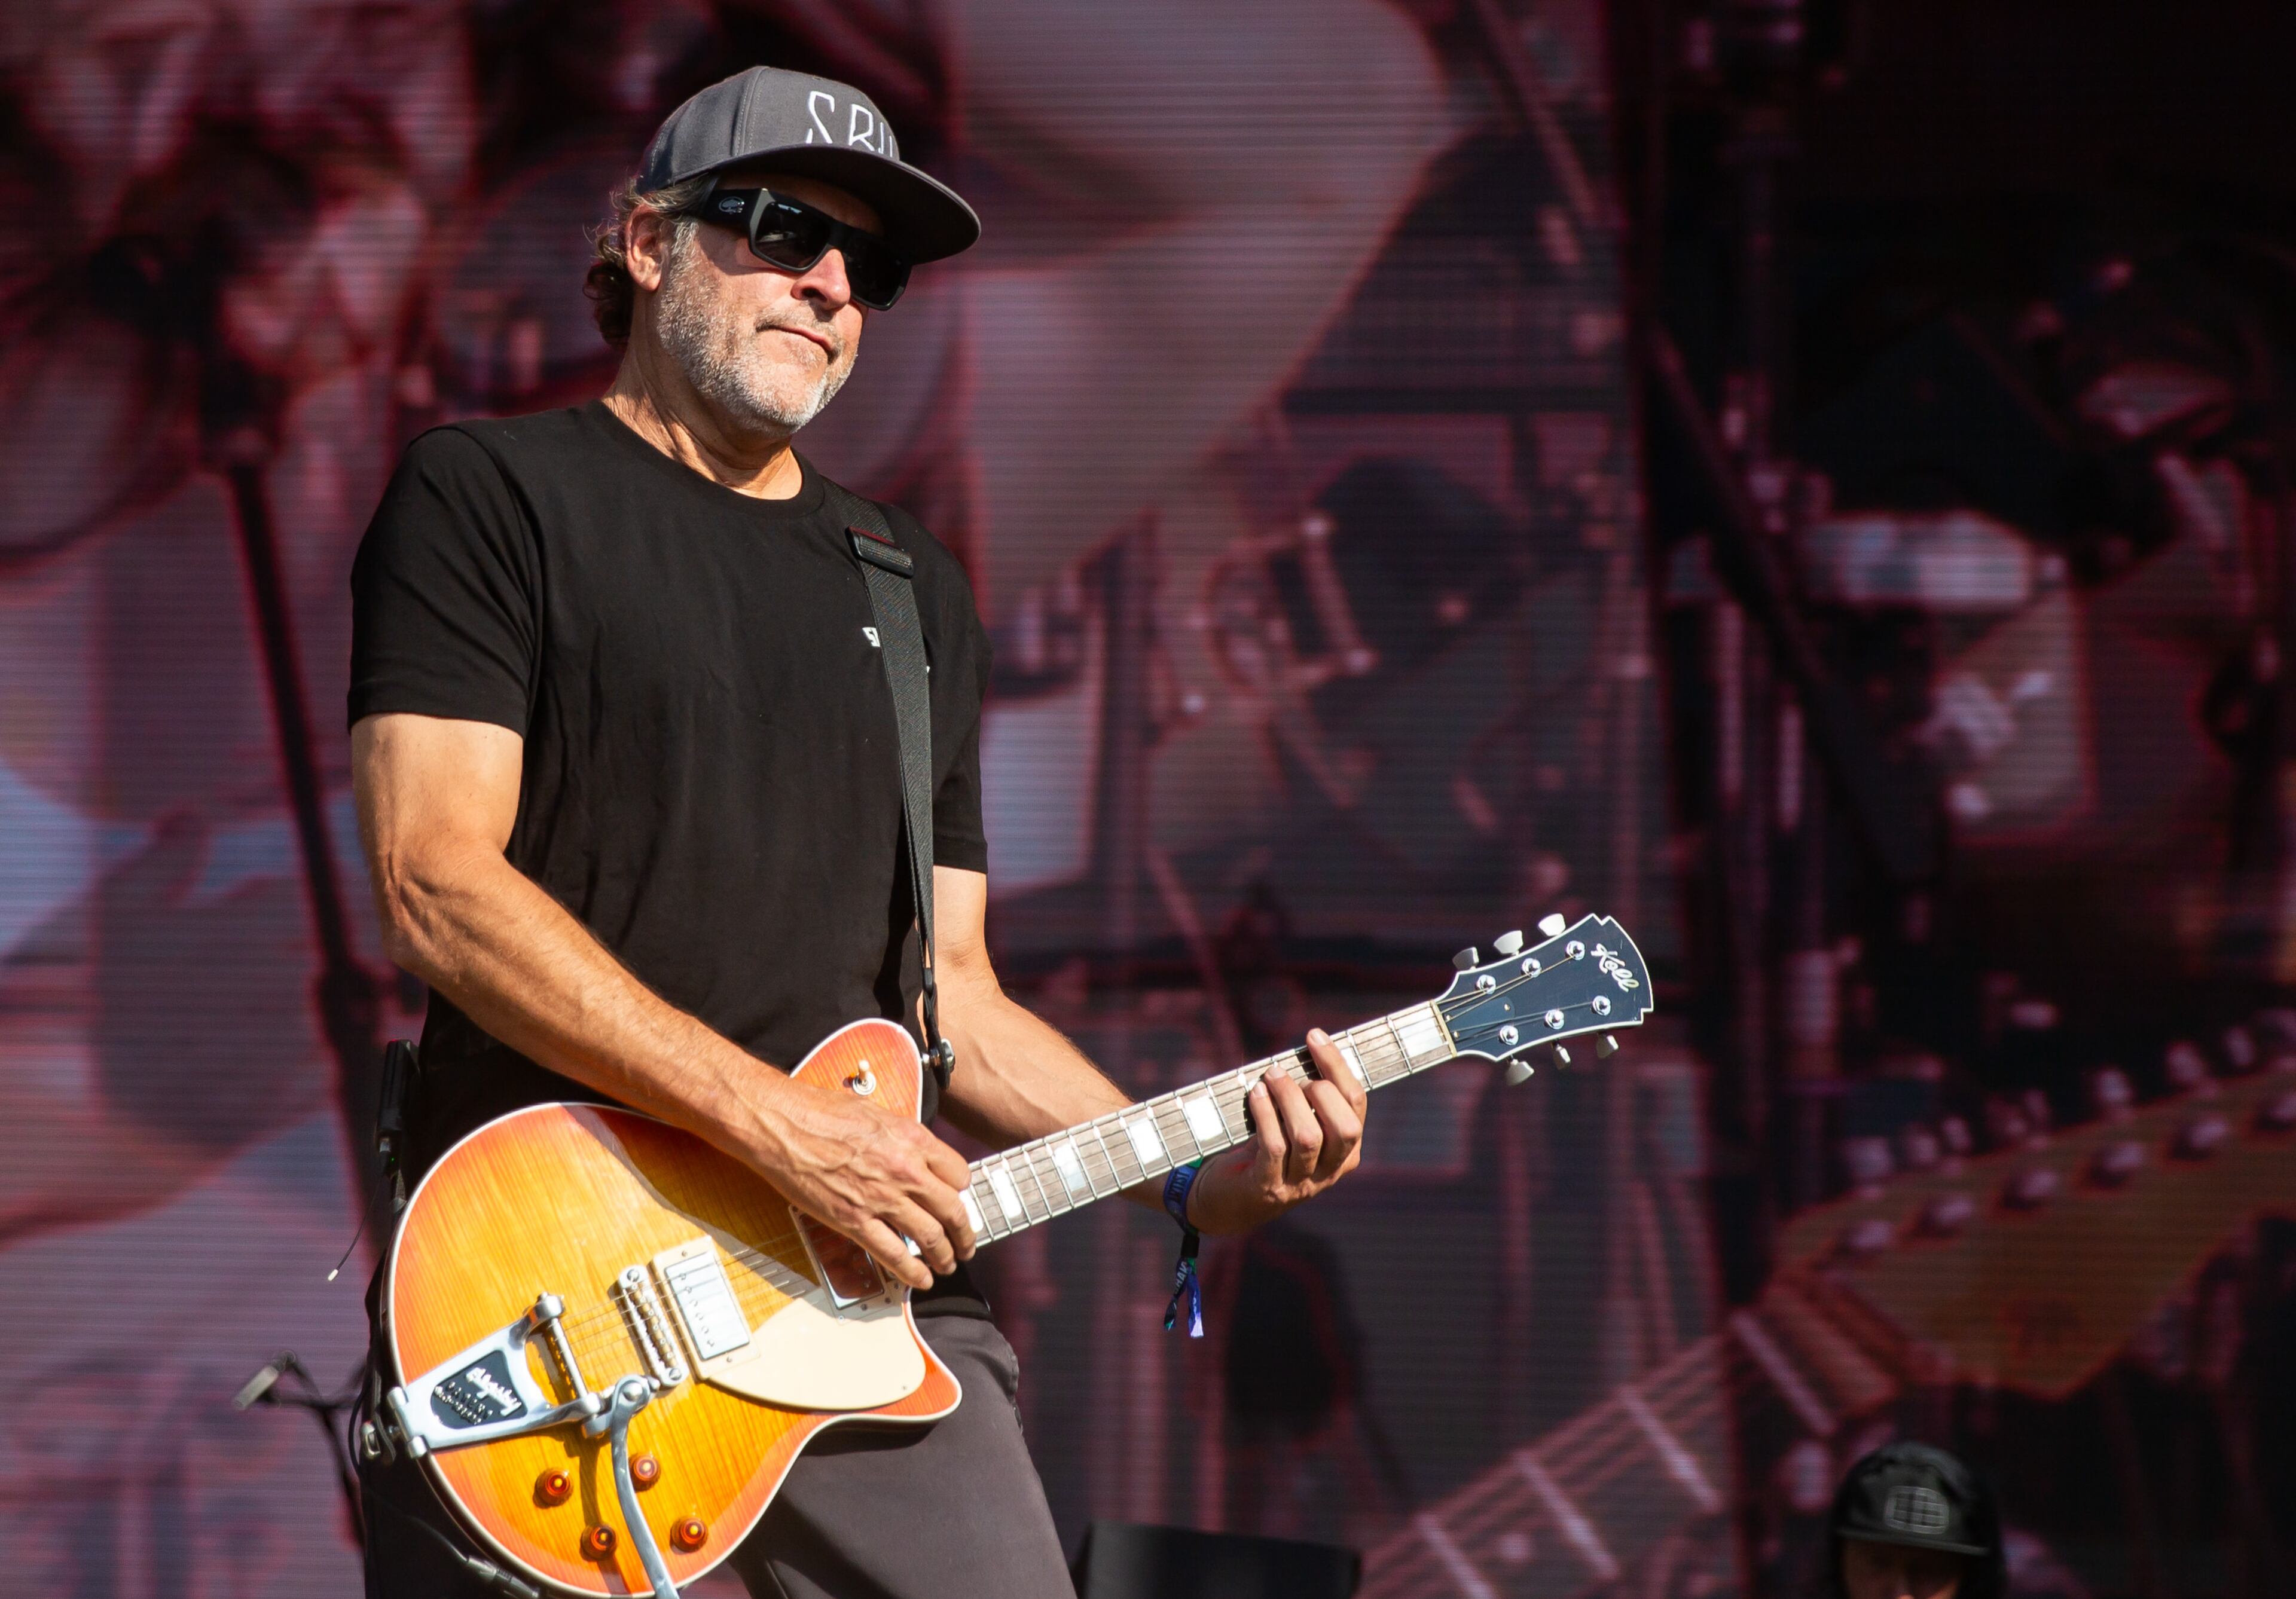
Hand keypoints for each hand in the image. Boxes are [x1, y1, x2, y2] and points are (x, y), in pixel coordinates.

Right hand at [744, 1077, 976, 1290]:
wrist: (781, 1124)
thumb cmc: (820, 1111)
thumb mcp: (875, 1112)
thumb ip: (900, 1135)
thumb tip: (911, 1150)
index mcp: (912, 1139)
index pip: (959, 1173)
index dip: (961, 1190)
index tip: (959, 1198)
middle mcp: (904, 1170)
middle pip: (952, 1210)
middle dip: (964, 1233)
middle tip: (967, 1244)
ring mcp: (881, 1198)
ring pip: (930, 1237)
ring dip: (945, 1256)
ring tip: (949, 1264)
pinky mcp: (854, 1221)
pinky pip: (894, 1255)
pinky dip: (912, 1272)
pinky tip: (921, 1280)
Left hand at [1183, 1028, 1366, 1234]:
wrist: (1228, 1200)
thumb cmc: (1265, 1149)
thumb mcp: (1293, 1125)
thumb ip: (1306, 1097)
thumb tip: (1307, 1047)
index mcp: (1345, 1152)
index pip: (1356, 1104)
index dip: (1337, 1066)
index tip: (1314, 1036)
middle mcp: (1329, 1171)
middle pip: (1345, 1128)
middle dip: (1320, 1090)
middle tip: (1286, 1072)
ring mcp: (1300, 1184)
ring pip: (1309, 1138)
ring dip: (1288, 1099)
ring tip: (1269, 1077)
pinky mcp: (1268, 1188)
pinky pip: (1274, 1148)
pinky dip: (1265, 1115)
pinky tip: (1255, 1094)